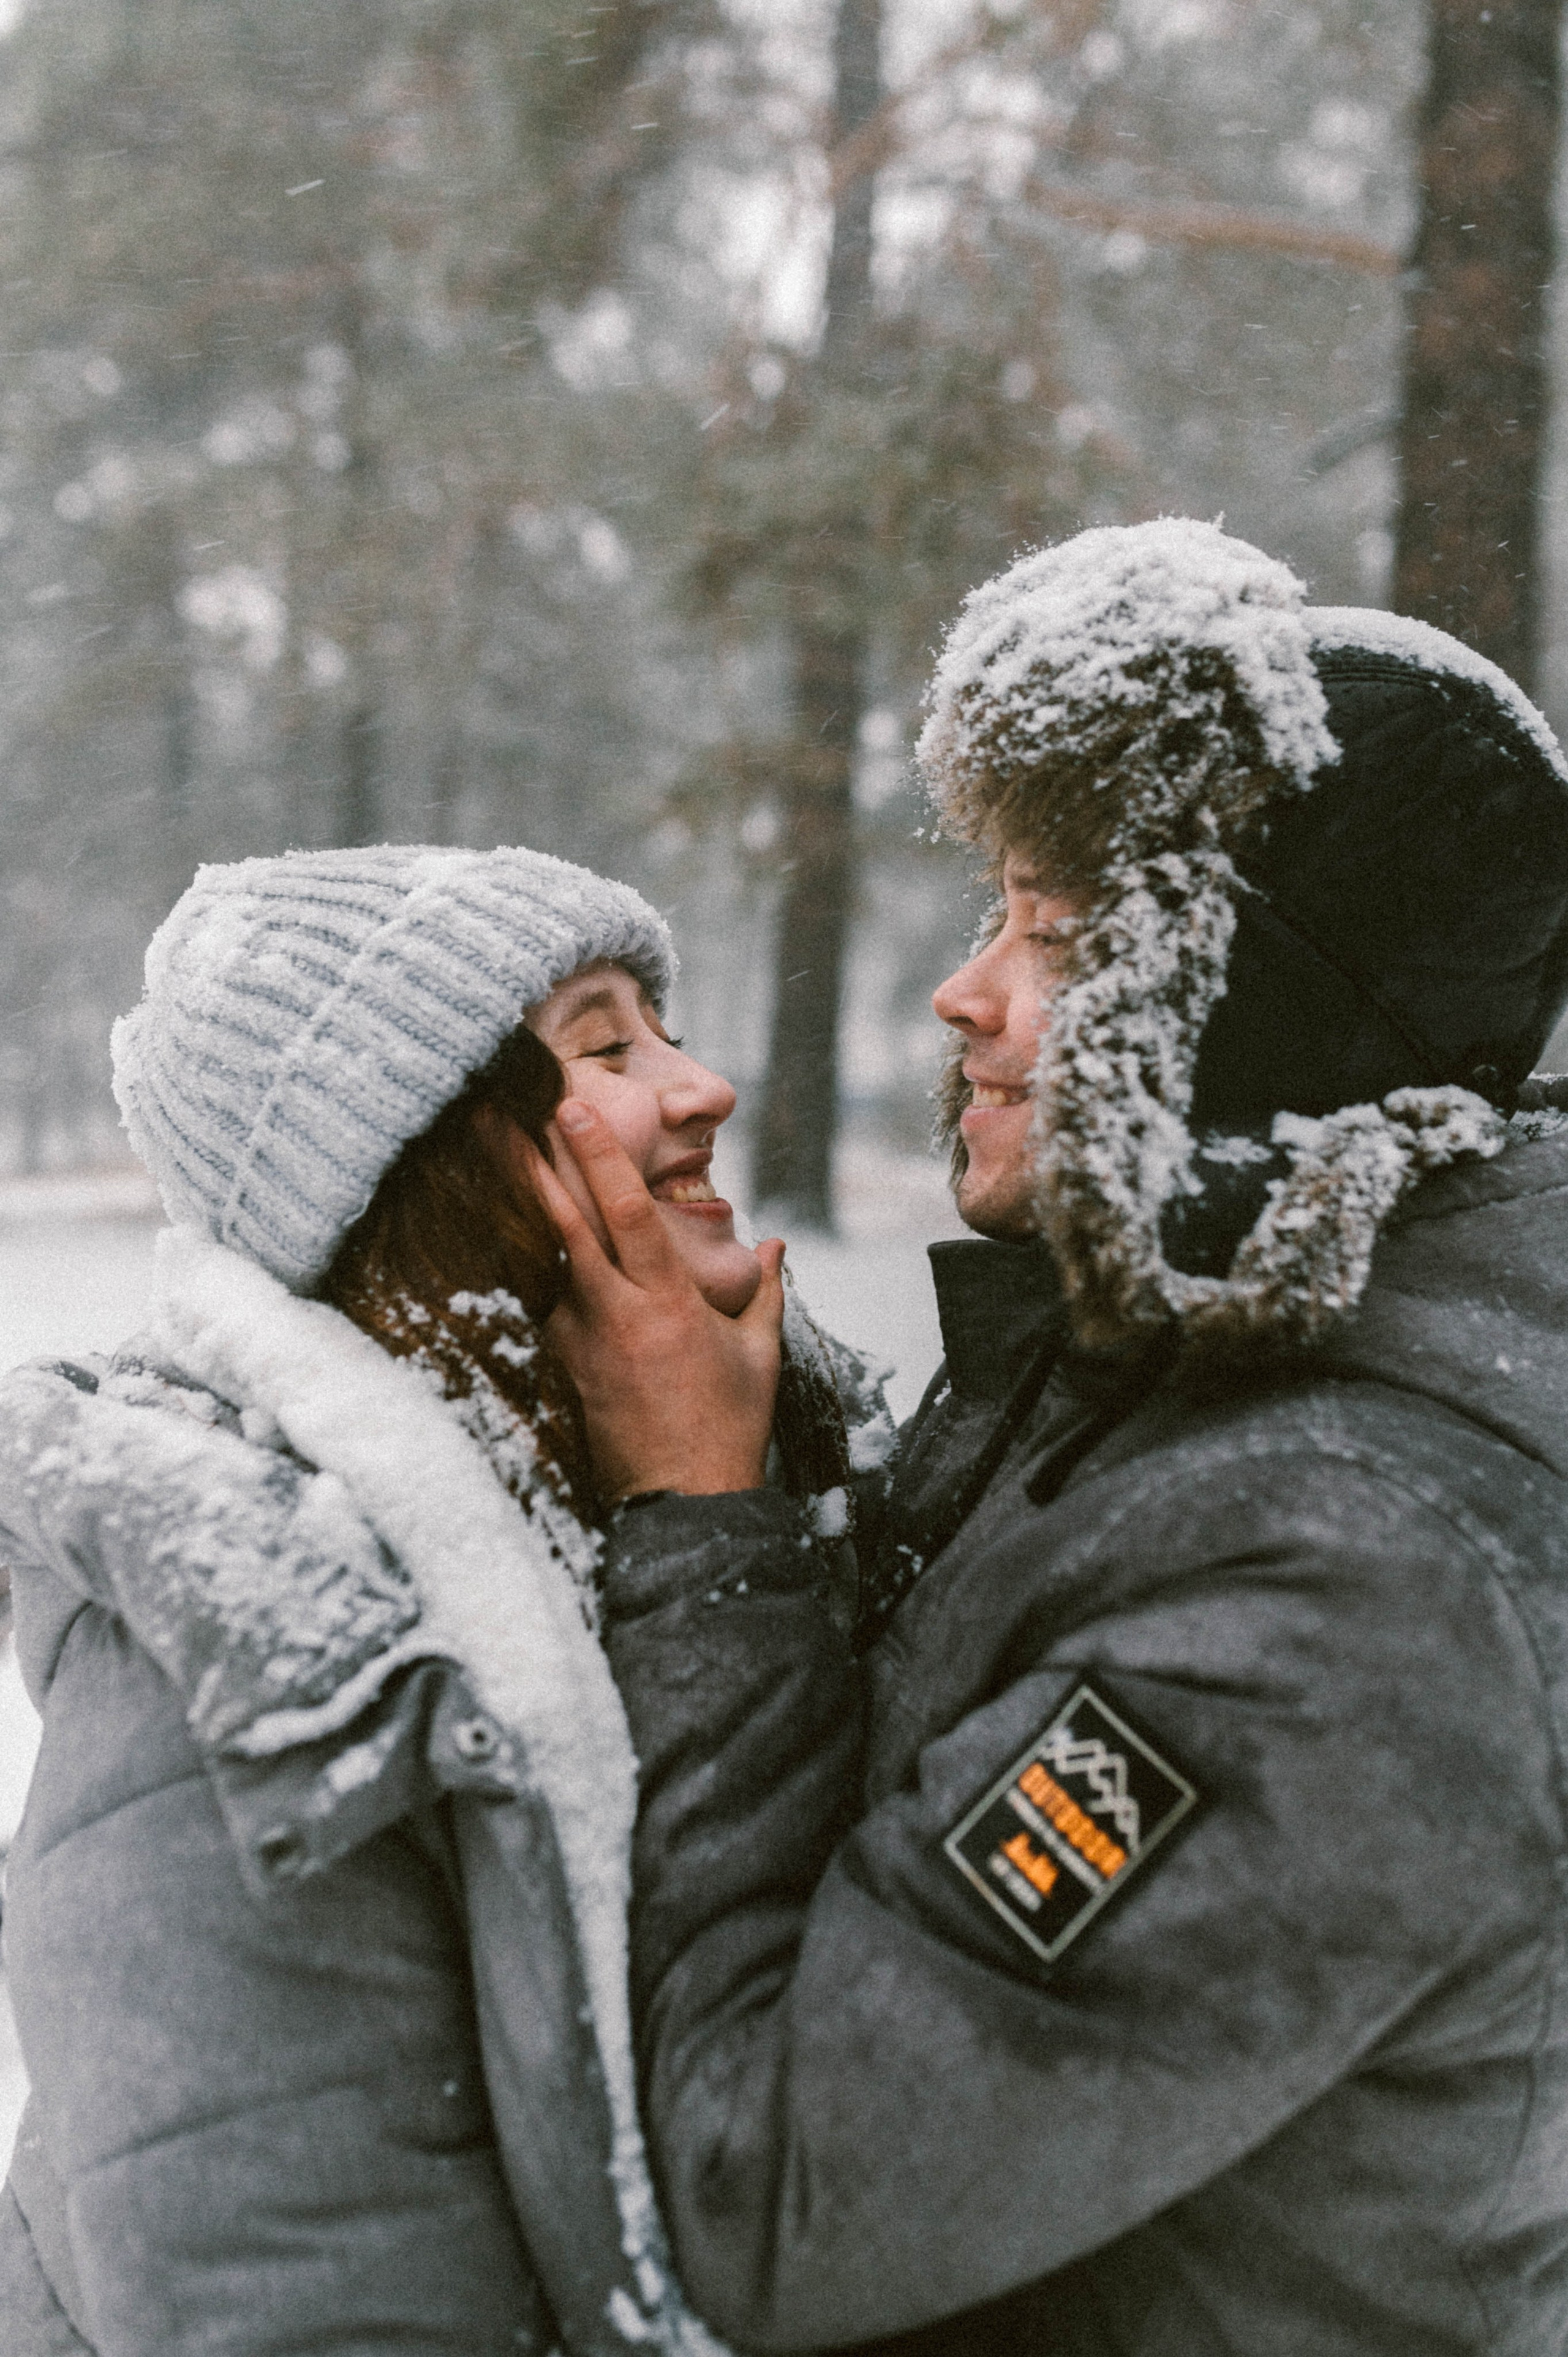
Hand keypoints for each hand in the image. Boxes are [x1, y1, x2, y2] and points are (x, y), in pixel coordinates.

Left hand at [526, 1102, 785, 1501]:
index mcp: (669, 1301)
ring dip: (516, 1212)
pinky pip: (539, 1306)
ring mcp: (582, 1343)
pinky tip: (499, 1239)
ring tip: (487, 1166)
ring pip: (541, 1262)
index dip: (598, 1156)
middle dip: (529, 1168)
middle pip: (562, 1226)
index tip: (571, 1110)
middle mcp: (616, 1314)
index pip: (626, 1212)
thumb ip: (766, 1292)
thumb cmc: (729, 1426)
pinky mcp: (564, 1369)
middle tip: (494, 1118)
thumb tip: (775, 1246)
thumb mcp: (760, 1354)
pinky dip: (521, 1268)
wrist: (685, 1503)